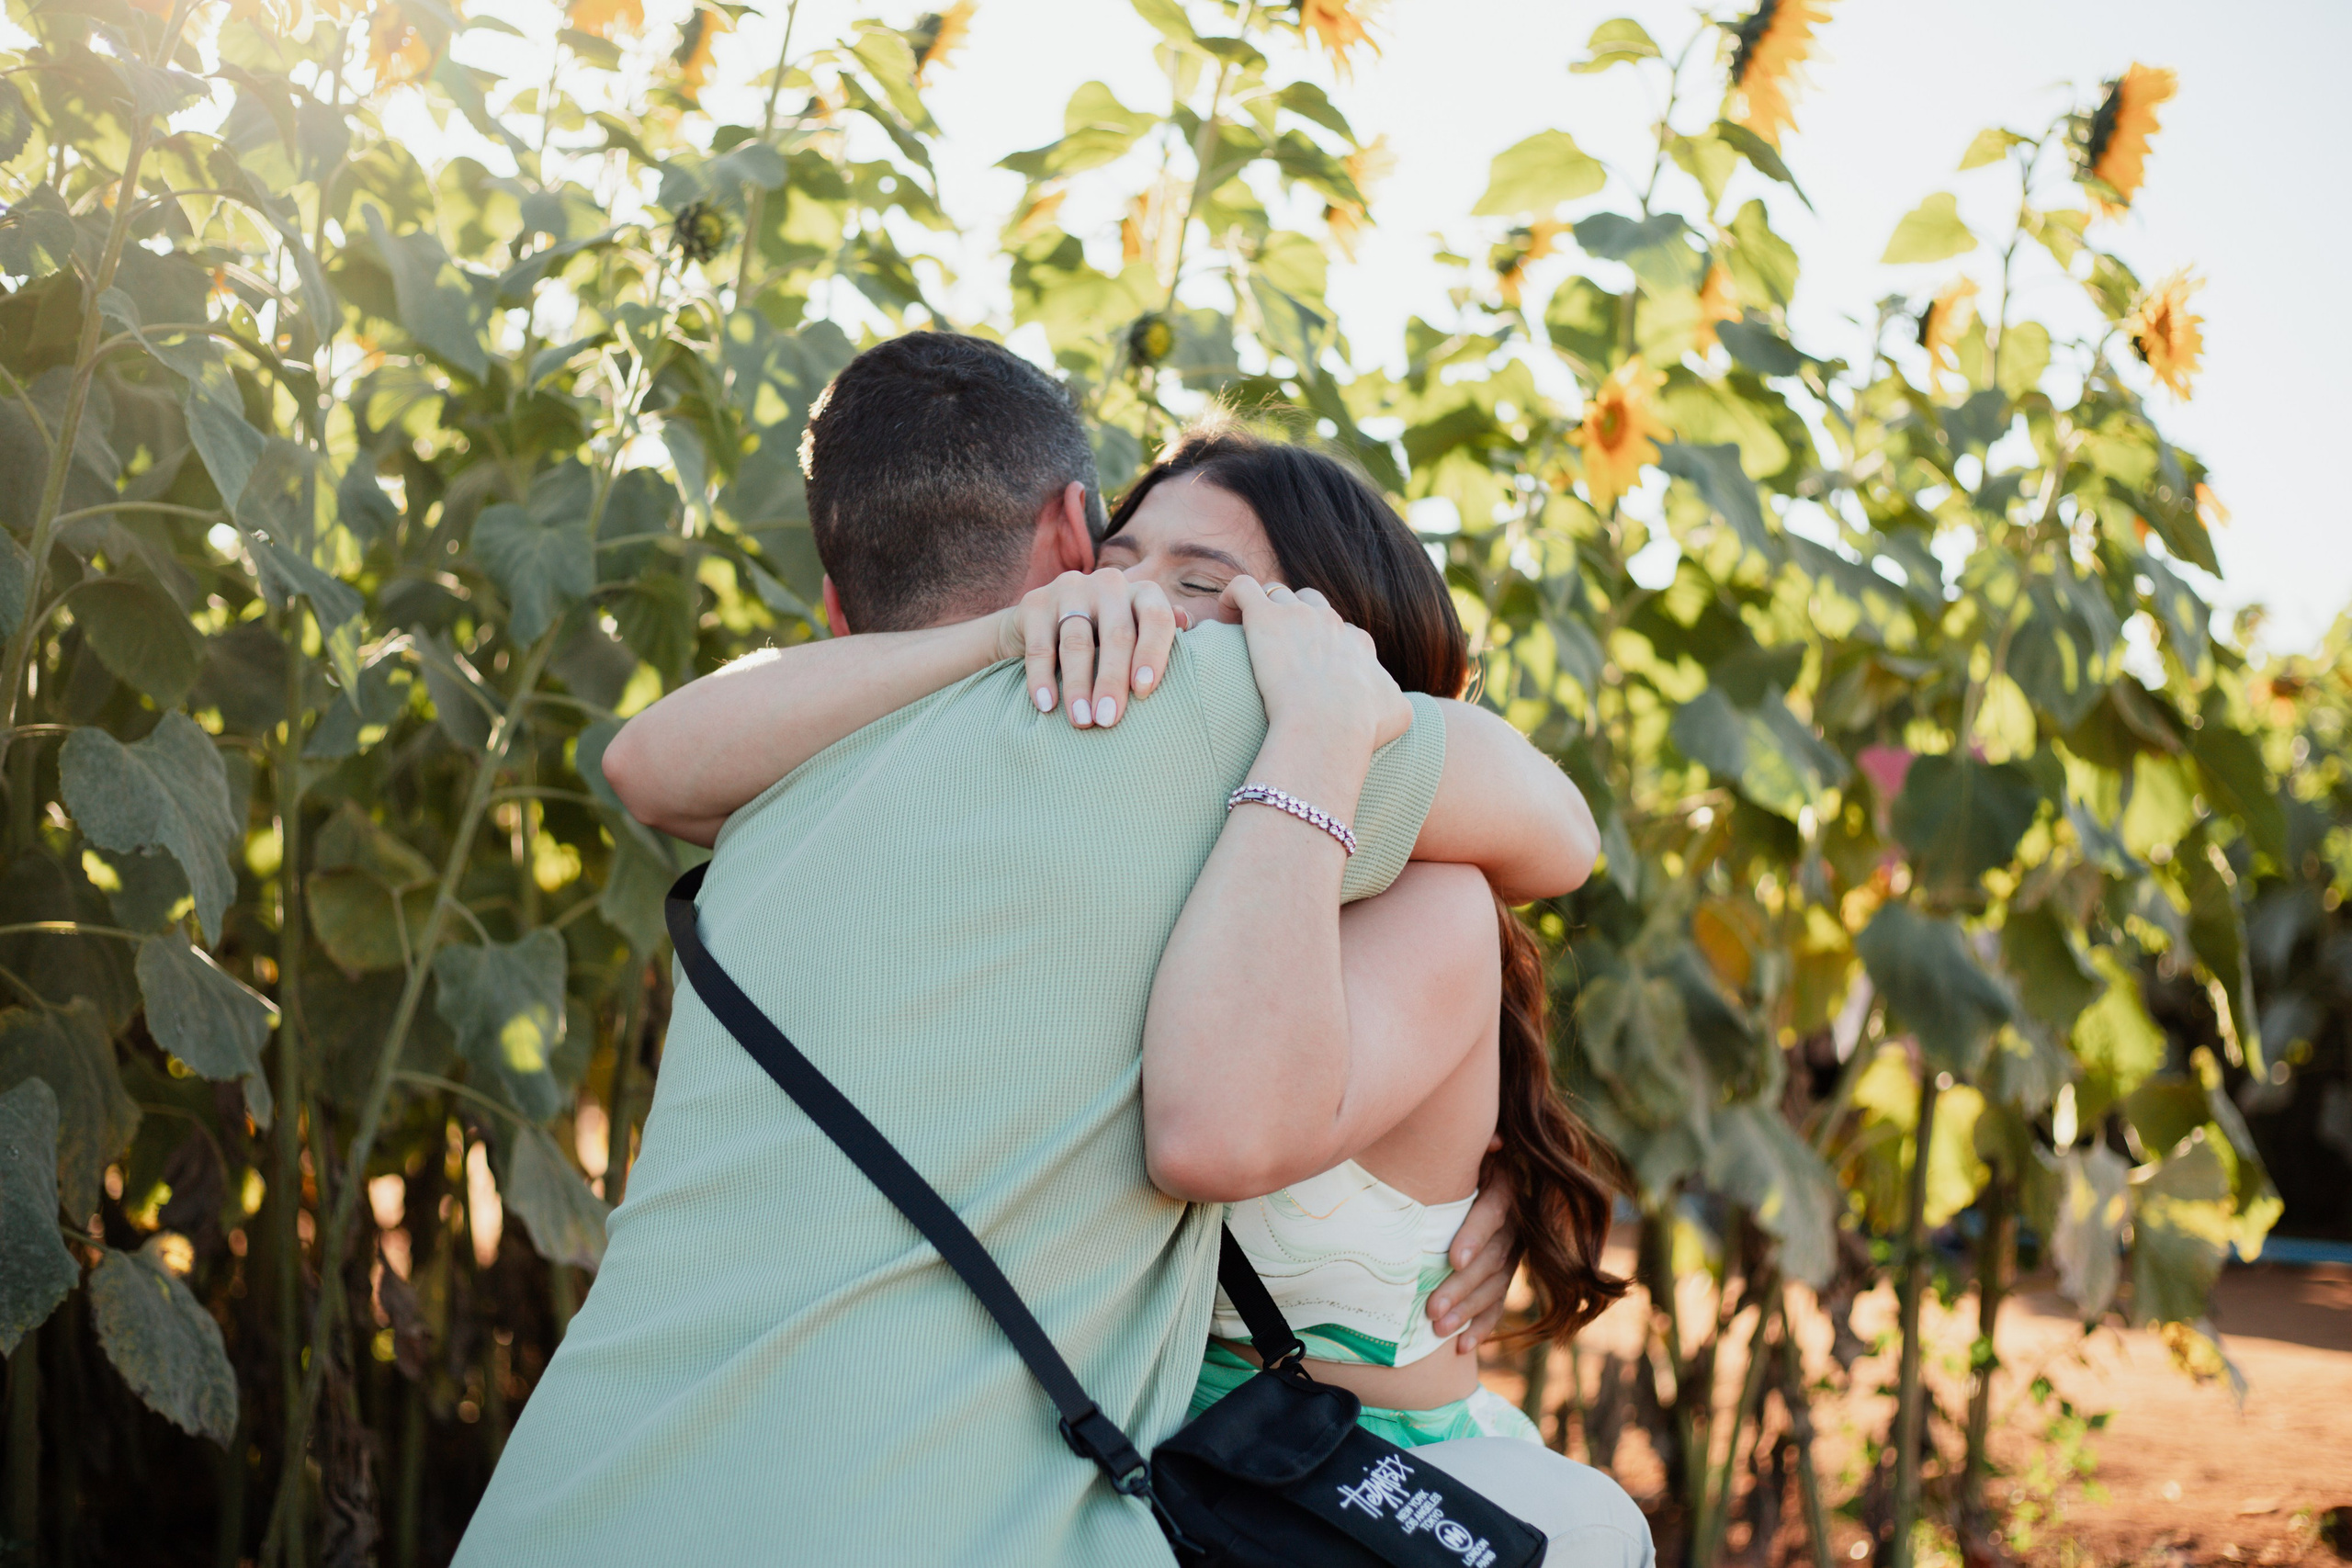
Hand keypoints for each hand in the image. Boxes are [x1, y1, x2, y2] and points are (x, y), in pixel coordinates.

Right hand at [1000, 569, 1183, 728]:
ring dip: (1078, 686)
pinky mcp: (1035, 602)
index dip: (1153, 654)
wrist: (1042, 625)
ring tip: (1082, 721)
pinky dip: (1042, 678)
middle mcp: (1109, 584)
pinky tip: (1047, 705)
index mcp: (1143, 592)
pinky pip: (1040, 646)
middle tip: (1108, 719)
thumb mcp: (1138, 633)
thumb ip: (1164, 635)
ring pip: (1076, 642)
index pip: (1156, 618)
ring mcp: (1070, 589)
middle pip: (1117, 635)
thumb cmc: (1106, 638)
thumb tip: (1186, 622)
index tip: (1144, 692)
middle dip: (1113, 681)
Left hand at [1222, 578, 1411, 751]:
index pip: (1344, 633)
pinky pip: (1243, 588)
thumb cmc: (1361, 728)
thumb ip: (1396, 702)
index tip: (1314, 674)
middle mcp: (1330, 623)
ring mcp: (1297, 616)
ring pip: (1279, 593)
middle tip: (1283, 651)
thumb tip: (1395, 705)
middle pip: (1313, 605)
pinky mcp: (1265, 618)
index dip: (1328, 649)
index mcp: (1358, 644)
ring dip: (1267, 609)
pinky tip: (1228, 615)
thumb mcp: (1397, 714)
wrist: (1331, 723)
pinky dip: (1234, 596)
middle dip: (1300, 620)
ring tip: (1252, 636)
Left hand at [1428, 1156, 1516, 1354]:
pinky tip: (1461, 1346)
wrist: (1481, 1165)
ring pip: (1494, 1284)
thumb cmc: (1459, 1151)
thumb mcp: (1469, 1143)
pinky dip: (1480, 1325)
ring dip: (1467, 1310)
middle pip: (1492, 1258)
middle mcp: (1515, 1223)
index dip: (1476, 1234)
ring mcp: (1513, 1251)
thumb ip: (1478, 1144)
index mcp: (1506, 1185)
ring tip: (1437, 1329)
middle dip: (1461, 1286)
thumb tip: (1494, 1140)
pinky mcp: (1504, 1272)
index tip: (1454, 1259)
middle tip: (1430, 1309)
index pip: (1495, 1212)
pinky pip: (1497, 1302)